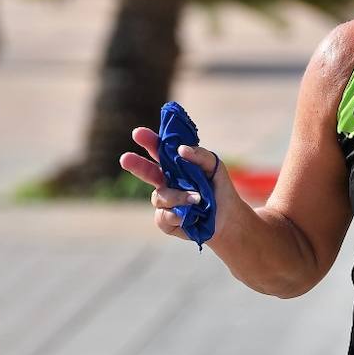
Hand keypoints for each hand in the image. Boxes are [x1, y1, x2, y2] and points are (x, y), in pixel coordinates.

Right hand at [120, 125, 232, 240]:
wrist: (228, 218)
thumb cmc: (219, 189)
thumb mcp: (214, 166)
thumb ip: (200, 155)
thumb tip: (180, 149)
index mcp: (175, 166)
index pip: (159, 151)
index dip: (148, 141)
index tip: (138, 133)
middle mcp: (166, 182)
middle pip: (146, 171)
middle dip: (136, 164)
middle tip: (125, 158)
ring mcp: (165, 202)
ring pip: (159, 196)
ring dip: (177, 196)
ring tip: (197, 199)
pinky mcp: (166, 221)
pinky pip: (162, 216)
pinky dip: (175, 215)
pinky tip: (188, 215)